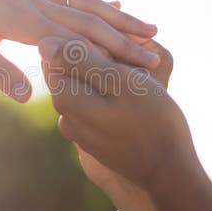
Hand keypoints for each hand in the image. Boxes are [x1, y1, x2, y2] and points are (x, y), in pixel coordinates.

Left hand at [0, 0, 160, 101]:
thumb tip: (27, 97)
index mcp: (26, 22)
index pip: (77, 42)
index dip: (110, 56)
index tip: (138, 71)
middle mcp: (39, 5)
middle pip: (92, 23)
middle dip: (126, 41)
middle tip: (157, 57)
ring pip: (89, 7)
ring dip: (120, 19)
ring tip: (151, 29)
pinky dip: (99, 4)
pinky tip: (115, 7)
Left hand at [39, 33, 191, 186]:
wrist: (169, 171)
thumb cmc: (151, 121)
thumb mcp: (120, 81)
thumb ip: (80, 61)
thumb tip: (42, 42)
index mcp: (65, 97)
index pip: (59, 51)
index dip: (90, 39)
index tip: (121, 44)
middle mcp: (64, 114)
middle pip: (71, 69)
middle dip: (98, 56)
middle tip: (133, 58)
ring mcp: (77, 128)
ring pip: (86, 86)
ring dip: (107, 74)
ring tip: (139, 75)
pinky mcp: (93, 137)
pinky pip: (97, 104)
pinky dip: (112, 93)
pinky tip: (136, 95)